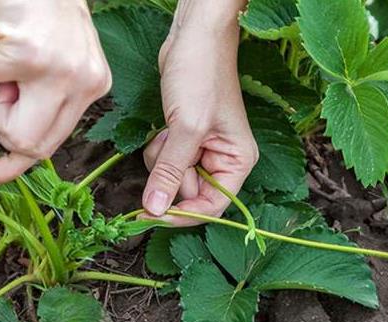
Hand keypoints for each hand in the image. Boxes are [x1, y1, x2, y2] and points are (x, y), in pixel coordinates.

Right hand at [0, 0, 110, 189]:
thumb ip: (5, 105)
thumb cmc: (34, 12)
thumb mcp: (29, 66)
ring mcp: (62, 72)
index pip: (55, 142)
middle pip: (34, 146)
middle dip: (0, 130)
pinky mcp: (33, 57)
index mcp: (90, 88)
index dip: (17, 166)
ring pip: (11, 127)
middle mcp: (84, 84)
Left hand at [142, 1, 257, 225]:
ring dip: (161, 159)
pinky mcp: (184, 139)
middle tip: (168, 145)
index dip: (182, 215)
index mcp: (237, 162)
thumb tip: (154, 211)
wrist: (192, 38)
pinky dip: (158, 148)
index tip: (151, 216)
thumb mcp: (186, 129)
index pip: (211, 207)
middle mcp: (222, 160)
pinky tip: (163, 126)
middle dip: (170, 173)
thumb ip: (170, 173)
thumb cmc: (201, 75)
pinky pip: (165, 160)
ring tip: (167, 131)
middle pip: (188, 193)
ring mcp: (202, 150)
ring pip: (172, 177)